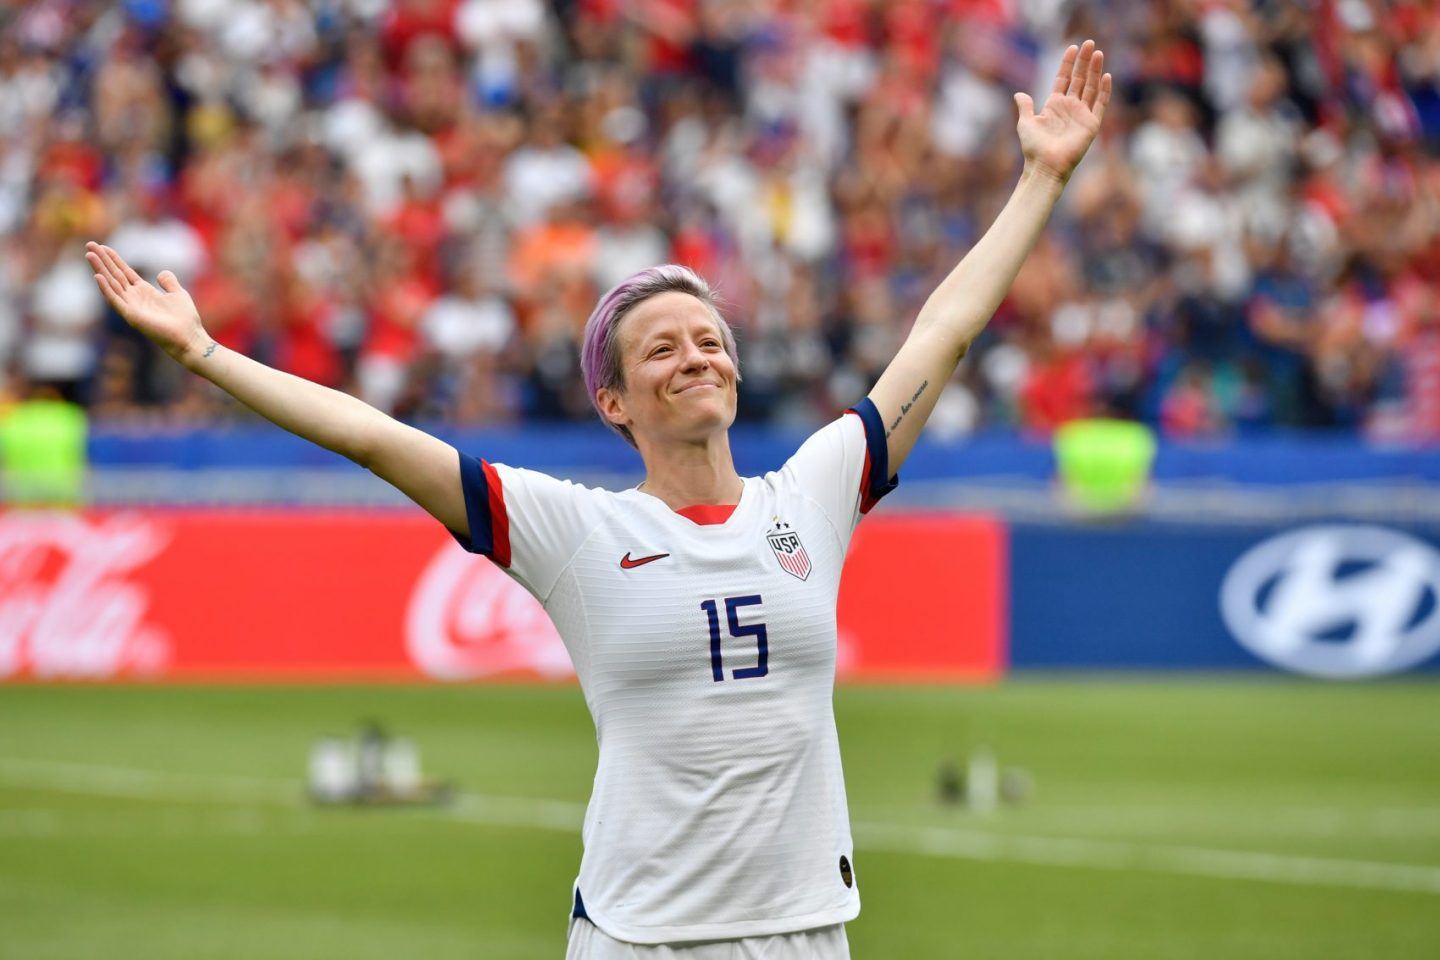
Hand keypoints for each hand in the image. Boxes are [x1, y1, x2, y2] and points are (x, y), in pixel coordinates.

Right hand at [86, 242, 211, 365]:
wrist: (189, 338)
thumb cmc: (185, 319)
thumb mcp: (178, 294)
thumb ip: (169, 282)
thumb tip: (161, 273)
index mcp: (144, 292)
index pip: (124, 272)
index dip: (114, 259)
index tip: (103, 246)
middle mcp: (134, 298)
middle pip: (114, 275)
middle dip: (102, 260)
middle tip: (89, 244)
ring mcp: (131, 307)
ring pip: (111, 284)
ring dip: (100, 269)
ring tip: (90, 255)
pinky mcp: (131, 316)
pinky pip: (115, 300)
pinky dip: (106, 289)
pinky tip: (98, 277)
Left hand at [1014, 40, 1111, 185]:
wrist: (1045, 166)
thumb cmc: (1034, 148)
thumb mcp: (1025, 123)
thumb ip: (1025, 107)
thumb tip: (1018, 93)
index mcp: (1054, 105)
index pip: (1064, 79)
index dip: (1068, 64)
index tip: (1072, 47)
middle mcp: (1070, 108)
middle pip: (1080, 79)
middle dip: (1084, 61)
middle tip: (1090, 43)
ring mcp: (1082, 115)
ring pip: (1091, 87)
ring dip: (1095, 70)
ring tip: (1098, 53)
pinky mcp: (1091, 125)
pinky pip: (1101, 104)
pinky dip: (1104, 91)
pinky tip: (1106, 76)